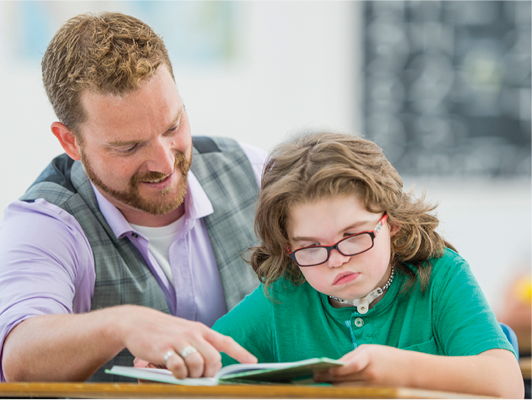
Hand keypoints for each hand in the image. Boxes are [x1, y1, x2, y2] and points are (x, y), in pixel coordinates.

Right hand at [114, 305, 256, 379]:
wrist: (137, 322)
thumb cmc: (163, 332)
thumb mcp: (185, 332)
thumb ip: (199, 346)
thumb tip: (211, 368)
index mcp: (201, 330)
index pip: (225, 341)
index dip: (240, 353)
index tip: (253, 362)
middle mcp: (193, 333)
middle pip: (214, 359)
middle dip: (210, 372)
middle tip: (199, 376)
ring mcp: (180, 340)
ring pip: (198, 364)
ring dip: (193, 375)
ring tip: (184, 374)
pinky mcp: (165, 348)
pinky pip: (179, 367)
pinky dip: (179, 374)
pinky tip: (173, 371)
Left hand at [313, 344, 405, 385]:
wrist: (410, 372)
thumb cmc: (387, 357)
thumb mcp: (369, 350)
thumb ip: (351, 357)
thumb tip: (333, 364)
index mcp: (369, 359)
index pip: (347, 367)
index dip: (332, 370)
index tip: (320, 369)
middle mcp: (370, 374)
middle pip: (342, 380)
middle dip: (327, 378)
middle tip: (315, 376)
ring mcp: (372, 387)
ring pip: (346, 389)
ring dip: (333, 385)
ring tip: (323, 381)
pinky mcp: (374, 394)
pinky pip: (355, 393)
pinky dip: (345, 391)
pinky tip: (336, 387)